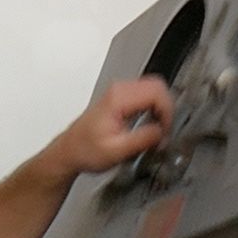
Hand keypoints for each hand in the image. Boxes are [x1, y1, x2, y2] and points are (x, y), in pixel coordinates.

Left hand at [50, 77, 174, 176]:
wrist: (69, 151)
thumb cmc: (85, 150)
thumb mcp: (117, 151)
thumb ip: (143, 139)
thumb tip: (163, 132)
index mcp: (118, 98)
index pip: (157, 92)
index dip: (167, 112)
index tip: (166, 130)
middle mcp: (119, 90)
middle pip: (158, 86)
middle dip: (167, 109)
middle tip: (165, 131)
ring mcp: (120, 91)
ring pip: (154, 89)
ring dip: (161, 109)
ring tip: (158, 130)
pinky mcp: (121, 97)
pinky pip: (147, 95)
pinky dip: (154, 108)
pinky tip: (150, 124)